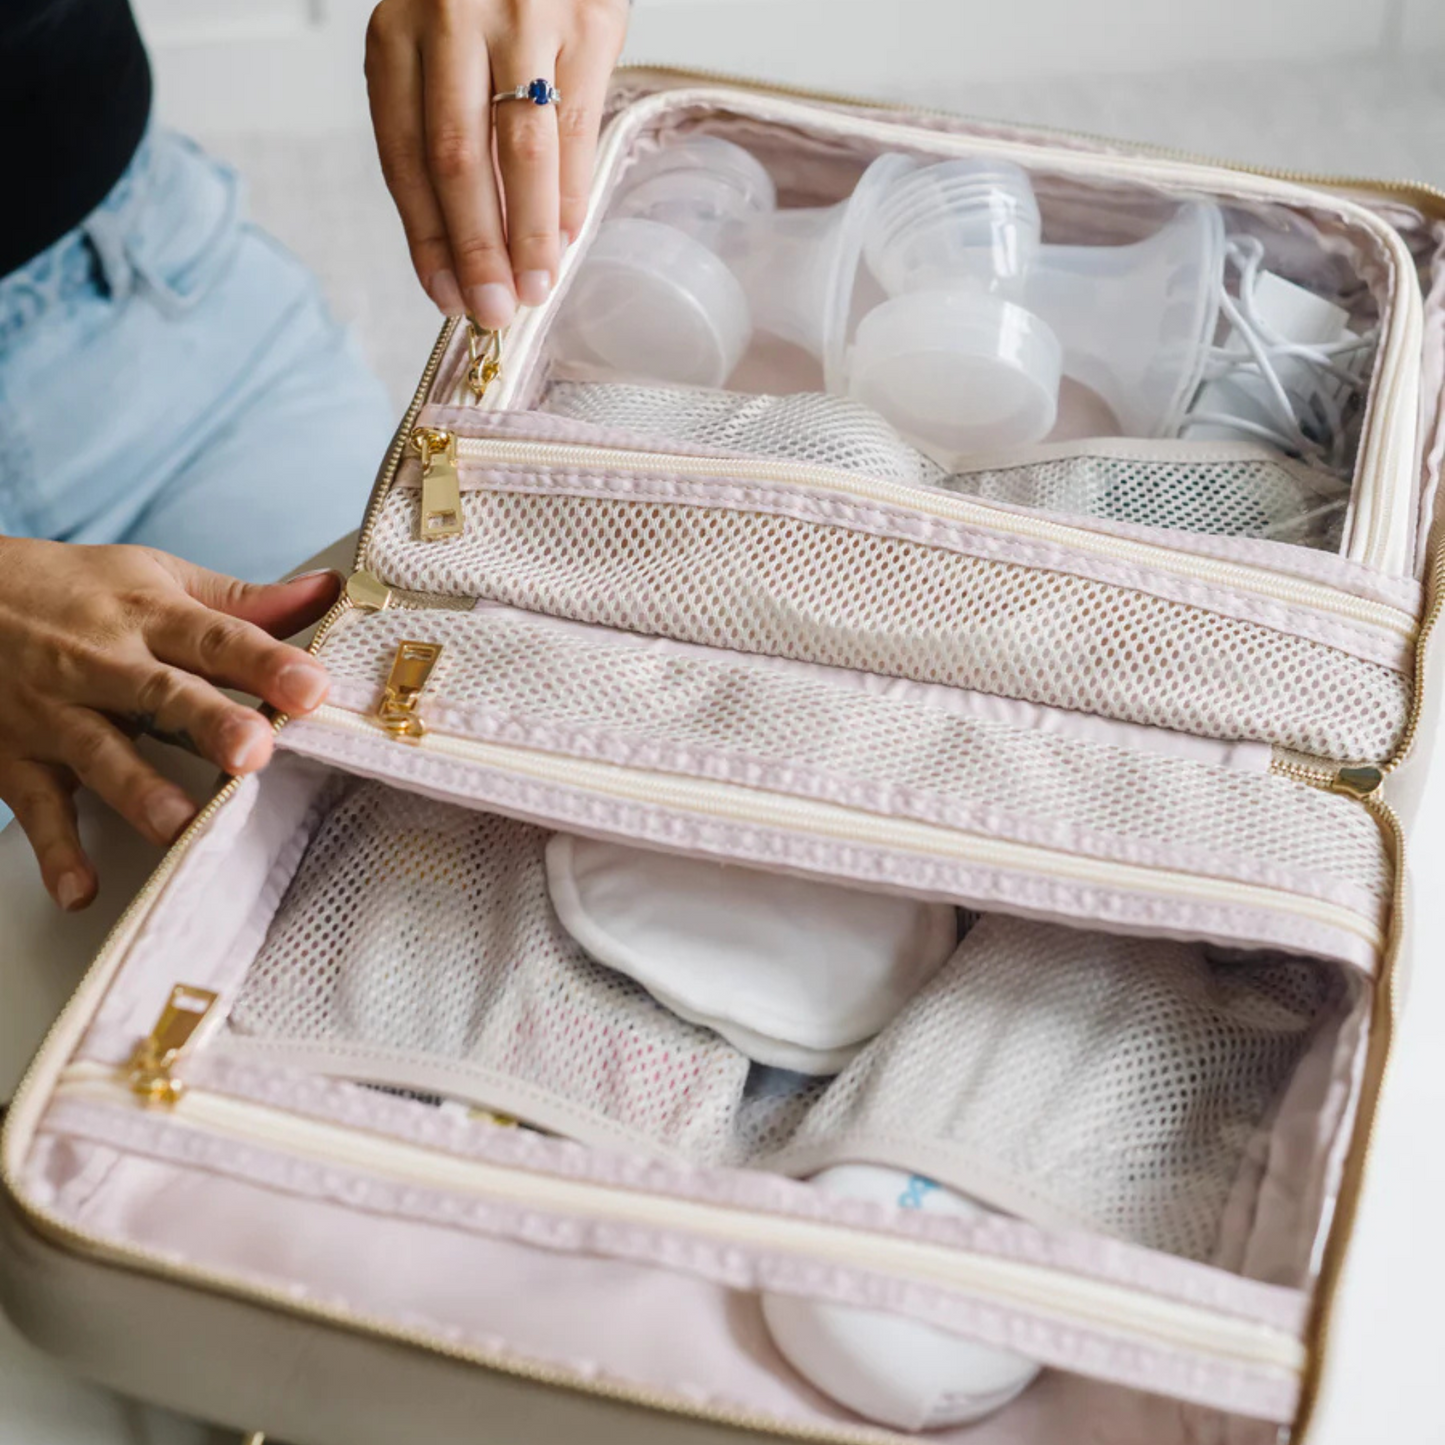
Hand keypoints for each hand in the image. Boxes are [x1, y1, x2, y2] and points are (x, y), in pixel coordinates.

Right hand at [0, 538, 340, 909]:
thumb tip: (330, 594)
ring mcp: (56, 714)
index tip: (313, 688)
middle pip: (161, 694)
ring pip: (100, 754)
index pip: (216, 637)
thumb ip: (246, 601)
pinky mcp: (17, 760)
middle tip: (253, 751)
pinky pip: (37, 811)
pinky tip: (82, 889)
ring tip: (180, 826)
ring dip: (139, 792)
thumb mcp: (157, 578)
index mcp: (149, 615)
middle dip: (209, 722)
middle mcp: (102, 663)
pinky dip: (55, 853)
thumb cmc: (74, 591)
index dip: (267, 662)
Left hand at [365, 0, 629, 327]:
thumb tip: (473, 240)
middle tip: (493, 309)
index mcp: (396, 32)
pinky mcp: (588, 19)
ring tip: (536, 287)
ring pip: (521, 151)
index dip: (426, 239)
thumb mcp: (436, 42)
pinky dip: (571, 190)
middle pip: (458, 162)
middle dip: (477, 250)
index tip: (445, 295)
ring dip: (530, 234)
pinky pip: (577, 126)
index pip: (404, 157)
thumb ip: (444, 124)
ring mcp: (523, 17)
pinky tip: (568, 233)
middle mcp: (451, 19)